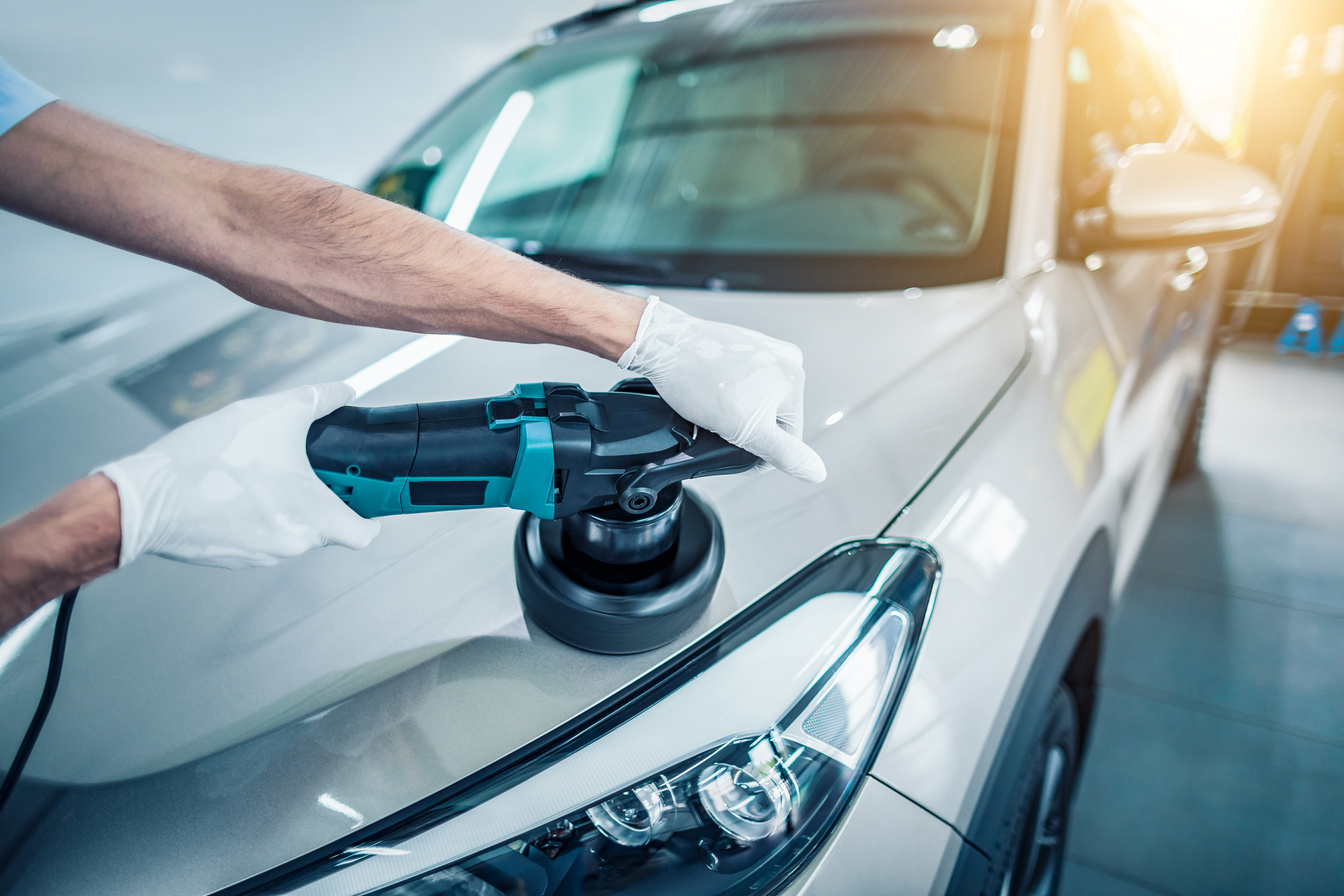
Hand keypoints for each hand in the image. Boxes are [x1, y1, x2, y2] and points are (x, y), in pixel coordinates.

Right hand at [96, 383, 380, 568]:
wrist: (144, 497)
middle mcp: (292, 543)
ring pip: (288, 525)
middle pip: (324, 522)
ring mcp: (261, 554)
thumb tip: (344, 392)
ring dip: (283, 501)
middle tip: (302, 464)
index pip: (364, 533)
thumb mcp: (273, 412)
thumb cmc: (207, 461)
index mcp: (313, 518)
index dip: (370, 511)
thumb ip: (319, 400)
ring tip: (259, 468)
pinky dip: (253, 512)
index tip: (365, 492)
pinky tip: (234, 485)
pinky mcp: (231, 557)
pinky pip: (256, 533)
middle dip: (318, 493)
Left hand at [618, 298, 825, 482]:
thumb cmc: (697, 381)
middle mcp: (784, 359)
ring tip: (710, 408)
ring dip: (736, 413)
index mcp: (794, 378)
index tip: (732, 447)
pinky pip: (742, 383)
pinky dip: (726, 393)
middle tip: (717, 426)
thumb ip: (784, 453)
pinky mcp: (742, 346)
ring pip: (756, 402)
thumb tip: (816, 471)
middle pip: (773, 418)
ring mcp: (763, 349)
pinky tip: (708, 392)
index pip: (788, 438)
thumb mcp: (746, 429)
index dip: (759, 452)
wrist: (662, 344)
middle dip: (747, 429)